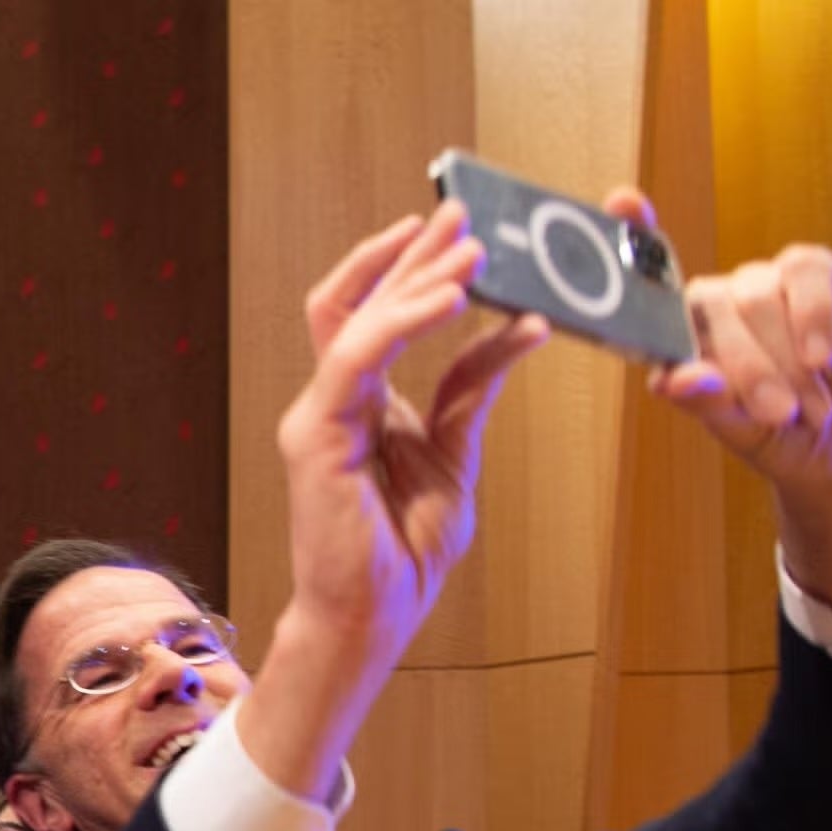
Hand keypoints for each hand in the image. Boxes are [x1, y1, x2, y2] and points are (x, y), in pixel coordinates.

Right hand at [236, 203, 548, 802]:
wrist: (372, 615)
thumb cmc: (404, 552)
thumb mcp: (458, 457)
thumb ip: (471, 393)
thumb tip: (516, 328)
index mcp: (363, 407)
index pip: (372, 318)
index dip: (410, 269)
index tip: (458, 231)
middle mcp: (332, 403)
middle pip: (356, 303)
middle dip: (411, 254)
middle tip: (463, 215)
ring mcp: (317, 417)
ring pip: (356, 321)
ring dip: (414, 279)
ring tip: (469, 250)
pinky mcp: (315, 437)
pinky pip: (357, 360)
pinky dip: (403, 323)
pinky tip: (450, 300)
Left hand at [624, 186, 831, 619]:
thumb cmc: (782, 441)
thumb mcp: (740, 432)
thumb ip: (706, 402)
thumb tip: (674, 379)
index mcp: (684, 333)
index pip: (649, 278)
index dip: (632, 234)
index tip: (621, 200)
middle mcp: (720, 301)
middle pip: (712, 304)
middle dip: (746, 366)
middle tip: (777, 414)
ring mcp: (769, 283)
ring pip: (757, 294)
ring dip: (784, 358)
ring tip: (806, 407)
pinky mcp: (820, 275)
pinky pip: (806, 273)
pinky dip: (814, 317)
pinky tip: (823, 356)